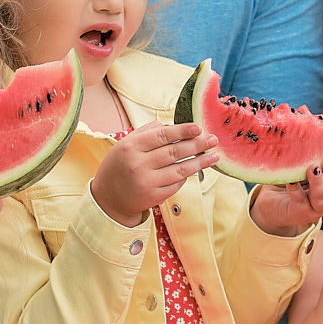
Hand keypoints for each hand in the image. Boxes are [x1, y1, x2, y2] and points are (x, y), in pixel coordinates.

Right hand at [91, 122, 220, 225]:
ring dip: (200, 162)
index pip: (162, 136)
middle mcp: (139, 164)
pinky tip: (196, 169)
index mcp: (131, 147)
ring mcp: (147, 182)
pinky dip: (186, 176)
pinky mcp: (154, 196)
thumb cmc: (119, 166)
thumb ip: (146, 133)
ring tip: (214, 156)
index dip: (182, 131)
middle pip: (174, 152)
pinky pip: (176, 184)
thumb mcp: (125, 144)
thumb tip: (171, 126)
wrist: (108, 198)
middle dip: (197, 145)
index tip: (198, 128)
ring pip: (180, 170)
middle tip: (213, 139)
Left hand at [250, 156, 322, 236]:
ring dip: (318, 183)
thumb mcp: (305, 166)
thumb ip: (314, 155)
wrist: (273, 203)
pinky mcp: (297, 213)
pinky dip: (296, 190)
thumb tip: (318, 127)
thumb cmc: (293, 181)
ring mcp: (313, 209)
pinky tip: (290, 180)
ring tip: (311, 167)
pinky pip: (299, 203)